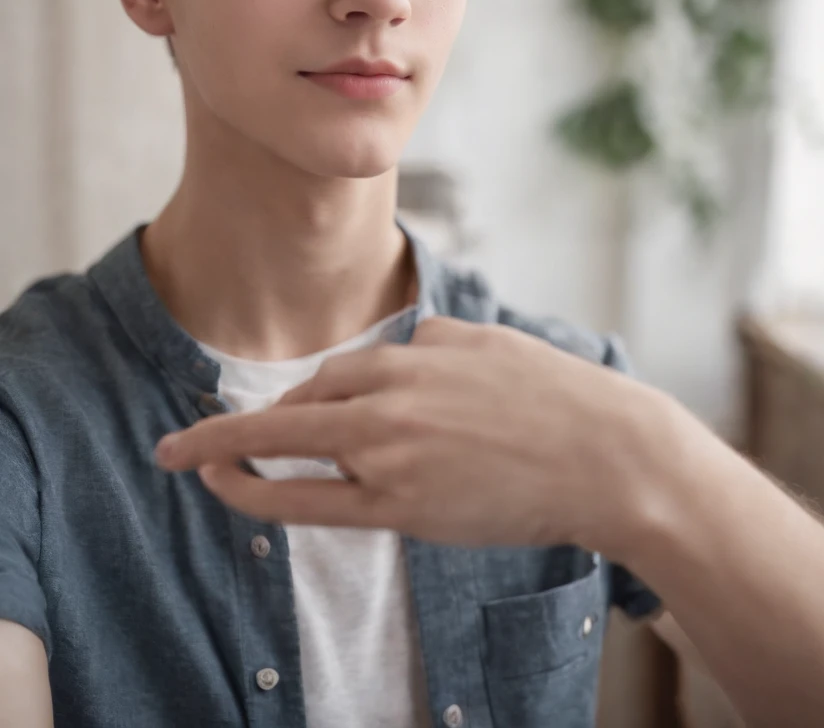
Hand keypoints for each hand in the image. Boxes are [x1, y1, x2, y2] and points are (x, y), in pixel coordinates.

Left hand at [156, 317, 675, 556]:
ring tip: (195, 462)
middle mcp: (391, 398)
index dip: (295, 398)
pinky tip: (223, 487)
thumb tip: (402, 348)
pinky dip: (258, 494)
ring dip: (241, 455)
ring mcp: (392, 453)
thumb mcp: (488, 342)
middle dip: (247, 425)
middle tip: (201, 442)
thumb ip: (432, 340)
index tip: (269, 411)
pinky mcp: (403, 506)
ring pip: (298, 449)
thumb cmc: (555, 397)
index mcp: (412, 355)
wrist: (606, 455)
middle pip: (299, 407)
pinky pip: (312, 503)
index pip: (330, 375)